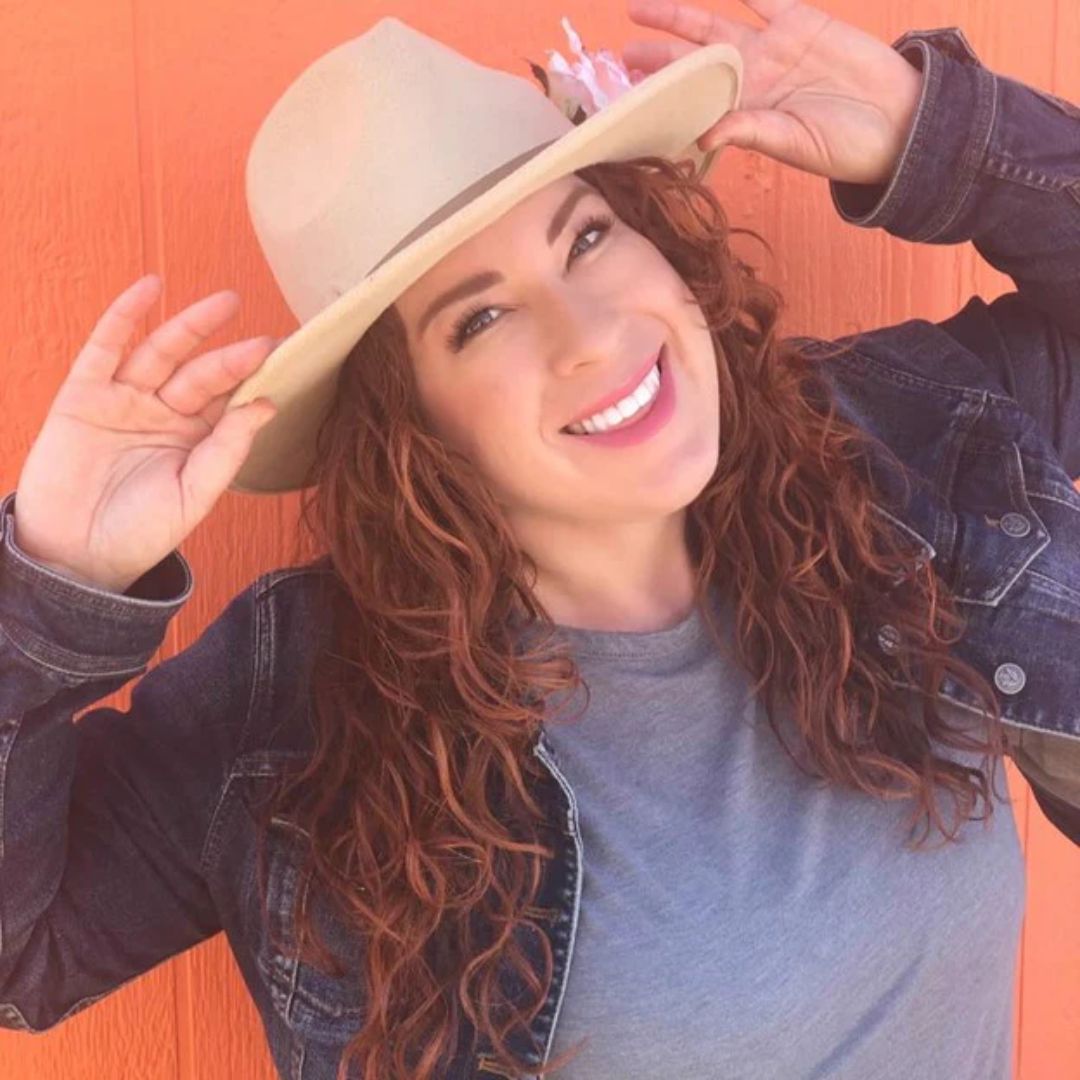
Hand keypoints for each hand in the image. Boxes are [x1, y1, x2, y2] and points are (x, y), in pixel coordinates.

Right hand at [13, 274, 278, 593]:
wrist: (75, 558)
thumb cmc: (140, 534)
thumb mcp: (193, 496)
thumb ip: (227, 450)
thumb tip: (267, 405)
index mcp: (195, 439)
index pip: (230, 401)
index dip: (254, 381)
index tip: (287, 360)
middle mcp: (163, 414)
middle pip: (202, 375)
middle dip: (232, 357)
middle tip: (266, 340)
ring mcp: (124, 401)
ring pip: (162, 354)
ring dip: (192, 326)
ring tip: (228, 303)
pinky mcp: (83, 396)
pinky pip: (105, 348)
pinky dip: (124, 317)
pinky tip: (149, 289)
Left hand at [624, 0, 925, 185]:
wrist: (900, 119)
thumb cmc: (846, 146)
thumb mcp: (795, 143)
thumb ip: (751, 132)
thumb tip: (704, 136)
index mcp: (744, 114)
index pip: (693, 104)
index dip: (662, 99)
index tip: (627, 97)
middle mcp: (751, 80)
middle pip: (692, 63)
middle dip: (658, 57)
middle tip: (622, 51)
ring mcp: (772, 48)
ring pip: (714, 26)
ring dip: (680, 17)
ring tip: (643, 8)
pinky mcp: (799, 21)